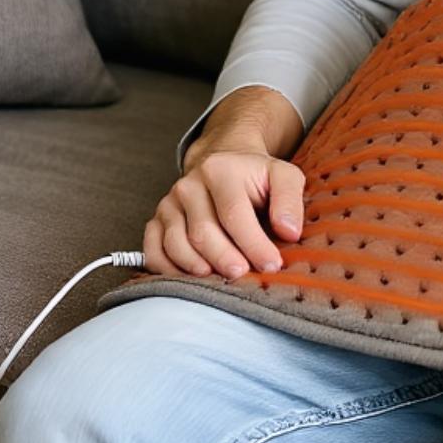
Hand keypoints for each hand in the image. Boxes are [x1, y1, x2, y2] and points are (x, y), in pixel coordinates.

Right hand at [144, 143, 305, 279]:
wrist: (223, 162)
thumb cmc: (255, 176)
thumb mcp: (283, 176)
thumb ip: (289, 200)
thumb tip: (289, 232)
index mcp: (220, 170)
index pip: (234, 214)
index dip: (253, 243)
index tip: (271, 264)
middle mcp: (189, 186)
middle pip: (202, 233)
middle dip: (224, 259)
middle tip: (244, 276)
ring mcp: (169, 204)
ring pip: (175, 244)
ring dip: (196, 268)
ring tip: (219, 280)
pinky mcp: (157, 220)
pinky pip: (153, 250)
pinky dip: (167, 269)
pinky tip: (190, 279)